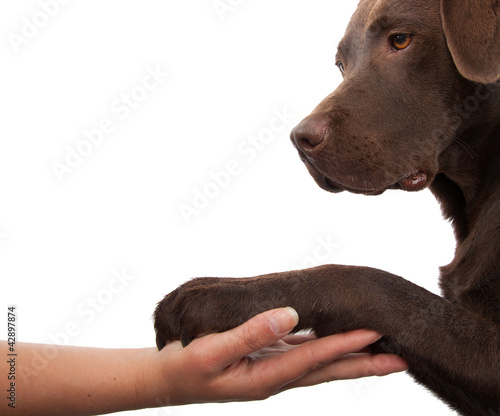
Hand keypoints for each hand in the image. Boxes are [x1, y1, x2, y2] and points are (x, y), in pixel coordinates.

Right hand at [145, 307, 407, 405]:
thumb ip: (250, 333)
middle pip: (329, 370)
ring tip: (380, 352)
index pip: (315, 360)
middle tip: (403, 358)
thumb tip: (290, 315)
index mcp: (266, 378)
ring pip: (320, 363)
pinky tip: (335, 342)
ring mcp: (273, 371)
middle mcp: (276, 377)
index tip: (375, 334)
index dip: (345, 346)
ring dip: (350, 358)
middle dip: (365, 364)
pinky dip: (325, 348)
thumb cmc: (185, 366)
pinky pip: (304, 354)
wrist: (168, 380)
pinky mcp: (266, 361)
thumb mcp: (212, 351)